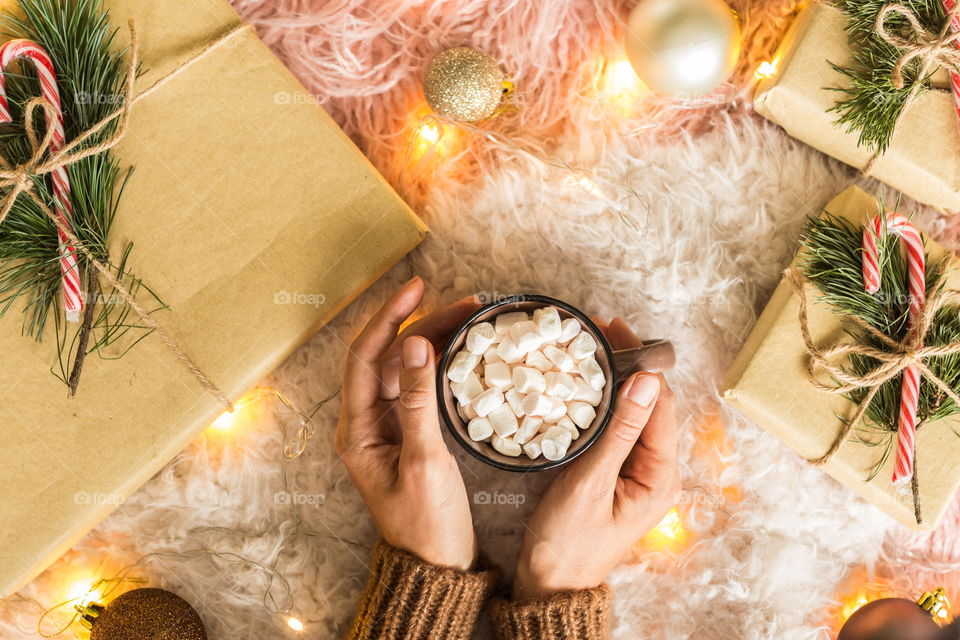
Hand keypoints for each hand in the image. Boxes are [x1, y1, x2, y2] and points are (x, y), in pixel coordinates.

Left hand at [335, 277, 481, 570]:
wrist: (437, 566)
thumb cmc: (428, 524)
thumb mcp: (426, 462)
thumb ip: (419, 403)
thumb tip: (417, 346)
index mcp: (358, 430)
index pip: (364, 357)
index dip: (388, 318)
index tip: (417, 288)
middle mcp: (365, 423)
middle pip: (387, 357)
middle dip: (421, 324)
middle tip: (465, 304)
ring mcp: (386, 427)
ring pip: (405, 369)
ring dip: (433, 341)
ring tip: (470, 320)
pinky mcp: (407, 434)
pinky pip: (418, 388)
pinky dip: (438, 366)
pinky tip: (461, 352)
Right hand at [513, 318, 680, 598]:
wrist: (550, 585)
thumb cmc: (568, 542)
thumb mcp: (590, 483)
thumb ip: (619, 431)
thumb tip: (645, 381)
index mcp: (659, 476)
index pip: (660, 405)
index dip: (641, 364)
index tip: (615, 330)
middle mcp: (656, 471)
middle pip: (650, 405)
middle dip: (629, 365)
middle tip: (599, 330)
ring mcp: (636, 473)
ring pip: (632, 414)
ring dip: (615, 381)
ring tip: (591, 348)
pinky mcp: (616, 474)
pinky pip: (617, 429)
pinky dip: (603, 403)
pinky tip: (584, 385)